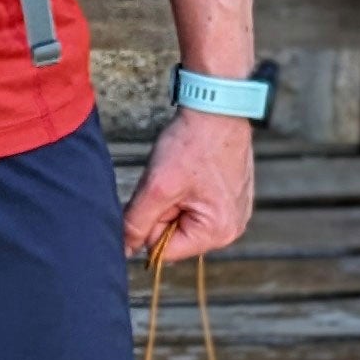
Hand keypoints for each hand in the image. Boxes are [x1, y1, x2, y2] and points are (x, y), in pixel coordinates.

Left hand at [121, 109, 253, 264]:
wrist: (216, 107)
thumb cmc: (192, 143)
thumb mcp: (156, 187)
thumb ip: (136, 224)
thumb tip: (124, 252)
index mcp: (218, 233)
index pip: (165, 251)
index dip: (151, 224)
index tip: (158, 194)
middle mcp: (232, 229)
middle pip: (176, 236)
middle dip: (165, 210)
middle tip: (171, 180)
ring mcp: (235, 213)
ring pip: (184, 219)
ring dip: (174, 199)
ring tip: (183, 173)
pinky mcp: (231, 198)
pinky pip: (197, 206)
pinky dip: (187, 191)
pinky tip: (193, 170)